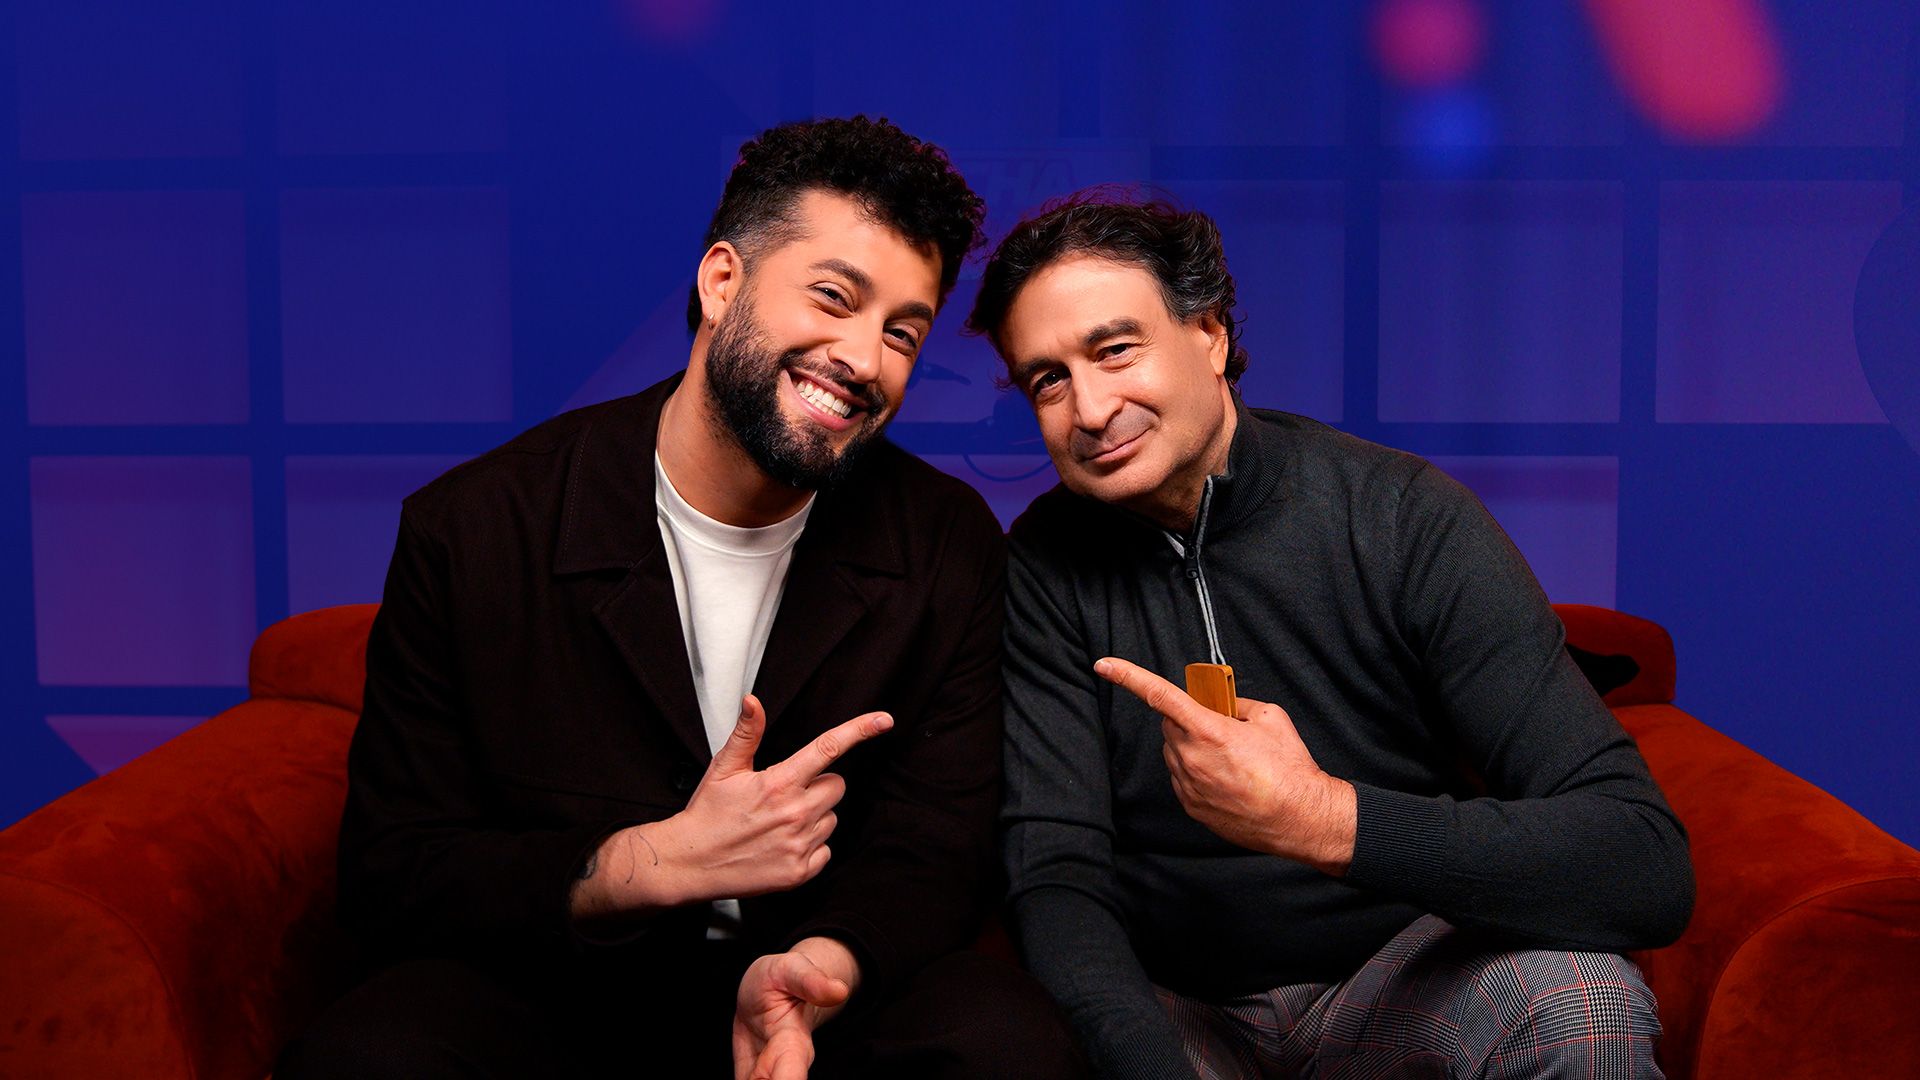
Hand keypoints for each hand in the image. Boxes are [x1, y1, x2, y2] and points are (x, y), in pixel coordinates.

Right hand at [571, 696, 891, 916]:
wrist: (689, 863)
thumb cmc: (707, 813)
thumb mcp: (724, 768)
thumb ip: (747, 733)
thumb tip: (753, 701)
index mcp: (779, 782)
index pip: (829, 748)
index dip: (859, 730)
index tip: (883, 720)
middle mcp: (795, 813)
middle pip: (837, 786)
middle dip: (819, 786)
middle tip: (787, 794)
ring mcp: (799, 845)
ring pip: (831, 818)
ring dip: (814, 817)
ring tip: (778, 823)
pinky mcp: (799, 872)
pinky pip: (825, 850)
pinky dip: (810, 848)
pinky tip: (782, 845)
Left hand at [732, 939, 857, 1079]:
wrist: (771, 989)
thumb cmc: (784, 978)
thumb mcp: (793, 969)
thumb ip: (812, 981)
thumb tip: (838, 990)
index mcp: (793, 1042)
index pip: (790, 1073)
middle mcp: (782, 1066)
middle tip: (757, 1079)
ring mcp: (765, 1075)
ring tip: (749, 1077)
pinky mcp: (750, 1077)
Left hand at [1094, 657, 1355, 874]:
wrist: (1300, 818)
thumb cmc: (1290, 769)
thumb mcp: (1271, 717)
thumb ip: (1238, 704)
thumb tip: (1224, 705)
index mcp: (1208, 730)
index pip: (1159, 695)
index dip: (1128, 676)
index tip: (1104, 665)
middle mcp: (1191, 757)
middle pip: (1170, 724)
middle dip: (1189, 719)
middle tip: (1221, 727)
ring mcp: (1188, 785)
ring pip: (1174, 752)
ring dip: (1193, 746)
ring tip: (1232, 759)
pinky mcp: (1191, 806)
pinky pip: (1182, 777)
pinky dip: (1196, 771)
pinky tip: (1227, 778)